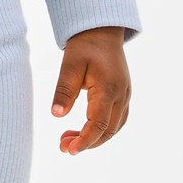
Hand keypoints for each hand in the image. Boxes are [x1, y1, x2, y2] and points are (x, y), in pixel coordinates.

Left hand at [50, 26, 130, 154]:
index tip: (68, 150)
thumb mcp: (69, 65)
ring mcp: (125, 95)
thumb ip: (64, 90)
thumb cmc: (85, 47)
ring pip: (114, 128)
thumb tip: (56, 115)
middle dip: (86, 143)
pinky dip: (101, 129)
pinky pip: (116, 120)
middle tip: (62, 146)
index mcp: (108, 88)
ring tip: (68, 139)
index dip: (84, 140)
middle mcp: (121, 95)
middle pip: (108, 130)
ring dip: (94, 138)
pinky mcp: (123, 95)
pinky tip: (83, 130)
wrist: (102, 32)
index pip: (98, 123)